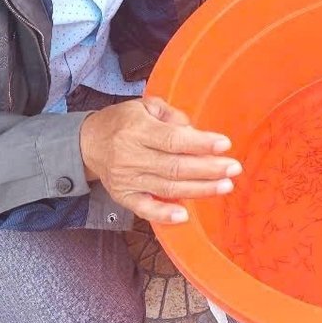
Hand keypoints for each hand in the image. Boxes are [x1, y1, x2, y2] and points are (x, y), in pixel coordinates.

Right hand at [79, 95, 240, 224]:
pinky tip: (185, 215)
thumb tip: (195, 133)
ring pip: (167, 187)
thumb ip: (172, 116)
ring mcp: (127, 180)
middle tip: (234, 169)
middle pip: (175, 166)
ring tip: (225, 187)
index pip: (173, 140)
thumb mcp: (145, 106)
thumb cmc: (123, 121)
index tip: (225, 145)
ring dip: (199, 189)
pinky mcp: (123, 197)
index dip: (200, 143)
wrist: (87, 143)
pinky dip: (164, 214)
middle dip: (208, 169)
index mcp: (137, 130)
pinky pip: (145, 209)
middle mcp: (130, 156)